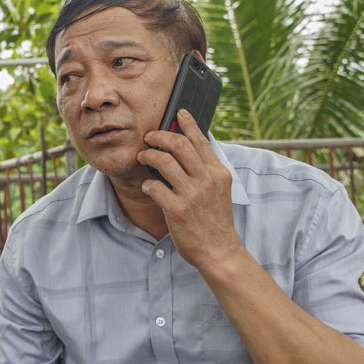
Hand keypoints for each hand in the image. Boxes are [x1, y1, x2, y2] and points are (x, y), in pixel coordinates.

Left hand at [137, 109, 242, 268]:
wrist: (219, 251)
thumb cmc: (215, 220)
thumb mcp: (220, 190)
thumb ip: (207, 170)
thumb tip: (191, 147)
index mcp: (219, 173)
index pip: (201, 140)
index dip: (188, 123)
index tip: (178, 112)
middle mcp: (207, 180)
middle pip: (179, 144)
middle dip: (159, 136)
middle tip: (150, 138)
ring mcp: (192, 194)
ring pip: (163, 161)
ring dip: (148, 156)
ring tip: (143, 158)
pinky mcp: (177, 210)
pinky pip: (154, 187)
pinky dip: (147, 185)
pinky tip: (148, 188)